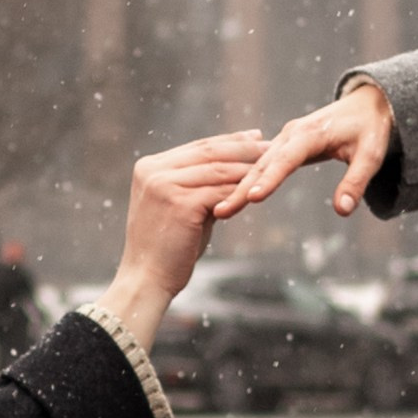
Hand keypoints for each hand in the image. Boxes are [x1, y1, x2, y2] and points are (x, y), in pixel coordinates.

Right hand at [98, 133, 266, 353]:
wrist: (146, 280)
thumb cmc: (166, 248)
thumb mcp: (179, 207)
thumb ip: (199, 185)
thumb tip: (233, 170)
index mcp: (149, 167)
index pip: (196, 147)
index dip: (228, 141)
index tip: (253, 137)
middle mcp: (153, 171)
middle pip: (208, 152)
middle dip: (242, 147)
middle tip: (270, 144)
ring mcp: (164, 185)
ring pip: (217, 170)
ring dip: (247, 167)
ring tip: (272, 165)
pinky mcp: (180, 204)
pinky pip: (220, 191)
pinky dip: (242, 190)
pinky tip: (260, 189)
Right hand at [211, 83, 394, 220]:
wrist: (368, 104)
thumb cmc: (371, 130)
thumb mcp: (371, 156)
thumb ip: (356, 183)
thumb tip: (342, 211)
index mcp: (310, 134)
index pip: (286, 160)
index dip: (269, 179)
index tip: (252, 198)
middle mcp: (292, 134)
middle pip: (263, 164)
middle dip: (241, 188)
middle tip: (223, 211)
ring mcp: (286, 138)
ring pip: (259, 165)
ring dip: (240, 186)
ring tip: (222, 210)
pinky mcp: (286, 145)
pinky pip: (263, 163)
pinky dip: (249, 179)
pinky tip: (236, 197)